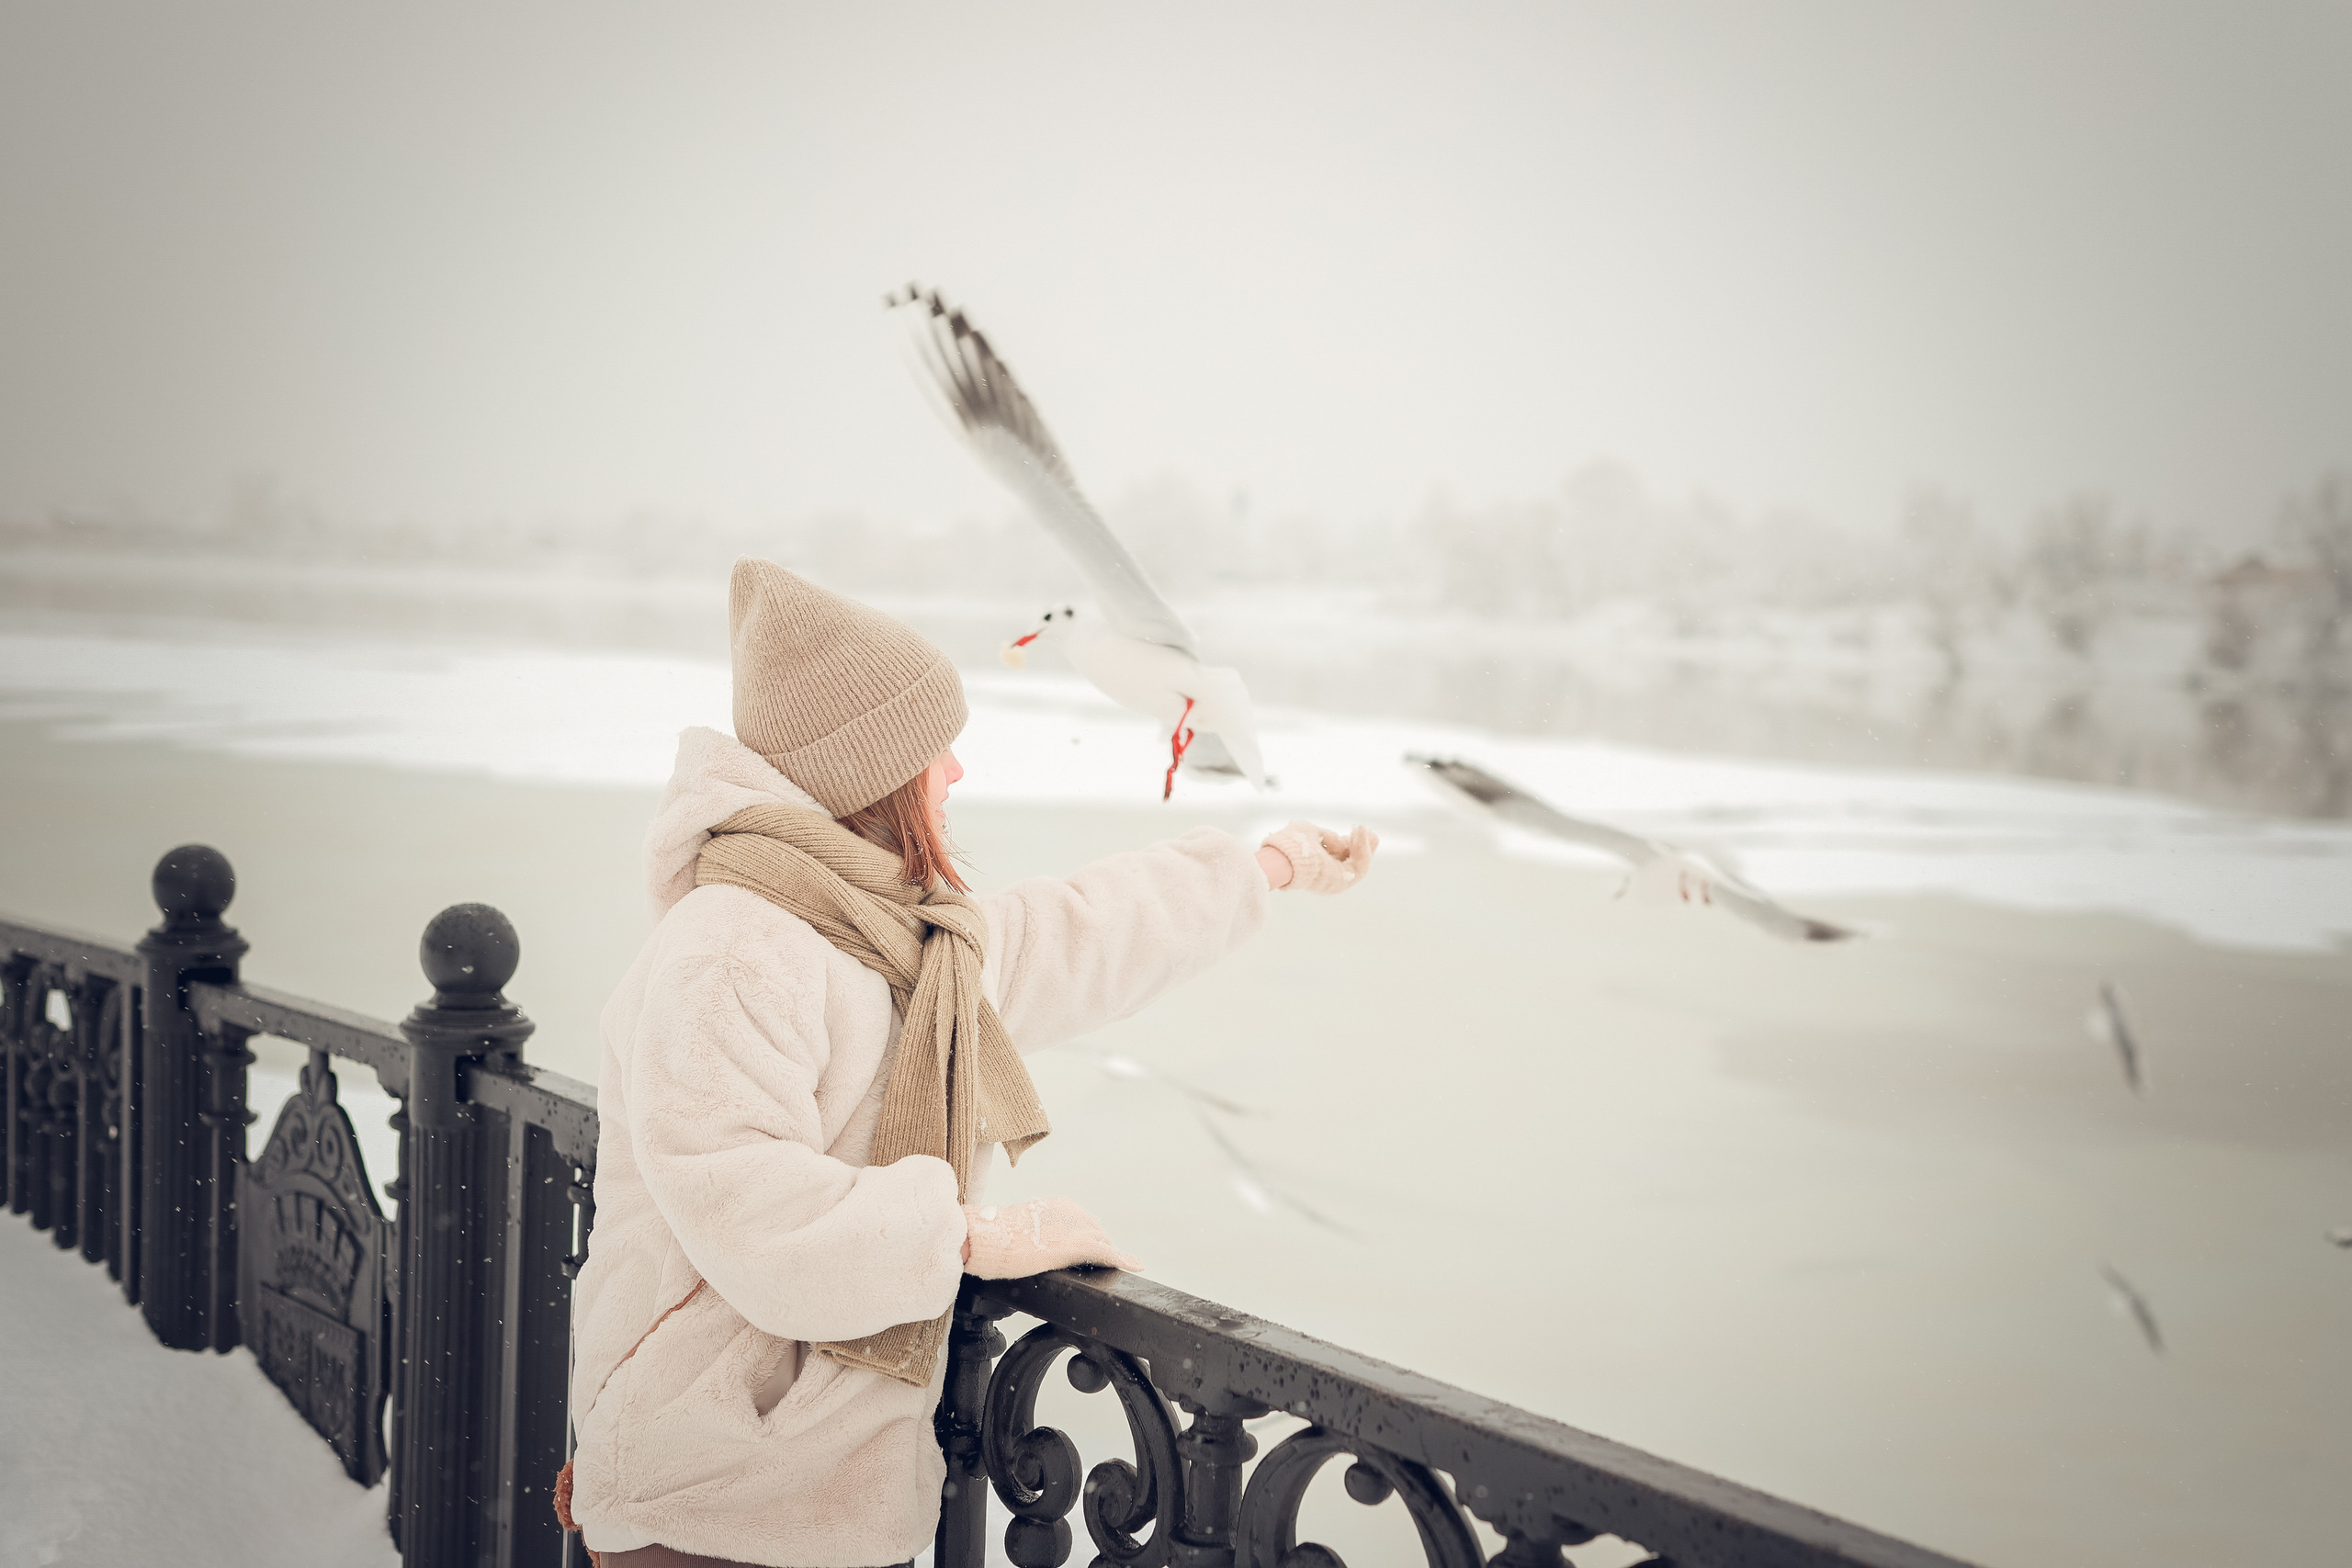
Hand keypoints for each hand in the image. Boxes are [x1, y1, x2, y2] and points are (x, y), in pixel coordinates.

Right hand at [961, 1198, 1142, 1278]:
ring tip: (1117, 1267)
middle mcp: (1070, 1211)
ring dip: (1109, 1255)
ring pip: (1102, 1242)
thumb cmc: (992, 1238)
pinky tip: (1134, 1266)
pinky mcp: (1078, 1244)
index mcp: (1056, 1205)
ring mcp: (1075, 1226)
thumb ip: (1032, 1233)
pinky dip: (1123, 1259)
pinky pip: (1107, 1253)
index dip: (1090, 1238)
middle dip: (1101, 1248)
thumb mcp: (1017, 1229)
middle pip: (1097, 1231)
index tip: (1091, 1250)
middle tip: (1104, 1264)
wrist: (985, 1238)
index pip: (1082, 1222)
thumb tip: (1027, 1246)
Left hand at [1260, 821, 1378, 893]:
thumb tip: (1341, 839)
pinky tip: (1360, 834)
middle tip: (1373, 833)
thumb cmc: (1290, 843)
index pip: (1340, 858)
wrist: (1284, 857)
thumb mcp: (1311, 832)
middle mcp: (1326, 877)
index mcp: (1316, 867)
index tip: (1357, 829)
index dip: (1350, 844)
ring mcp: (1334, 883)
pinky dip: (1362, 850)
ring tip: (1363, 829)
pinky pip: (1359, 868)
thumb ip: (1328, 836)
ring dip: (1364, 847)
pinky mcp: (1341, 884)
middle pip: (1353, 864)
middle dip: (1364, 848)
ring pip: (1358, 866)